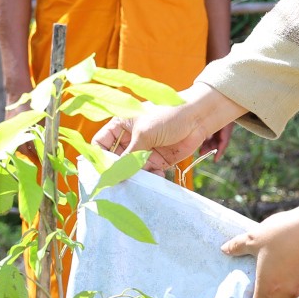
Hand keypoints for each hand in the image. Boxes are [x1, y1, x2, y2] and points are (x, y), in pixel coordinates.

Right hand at [94, 83, 243, 175]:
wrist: (199, 117)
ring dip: (136, 176)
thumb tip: (112, 176)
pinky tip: (158, 173)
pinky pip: (147, 174)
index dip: (99, 158)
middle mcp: (129, 139)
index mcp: (121, 125)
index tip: (102, 173)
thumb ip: (128, 157)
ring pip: (131, 170)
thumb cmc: (169, 115)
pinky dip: (150, 177)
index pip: (101, 143)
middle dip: (117, 171)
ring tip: (143, 178)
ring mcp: (143, 151)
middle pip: (114, 160)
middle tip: (119, 182)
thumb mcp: (145, 134)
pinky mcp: (157, 160)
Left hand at [221, 198, 298, 297]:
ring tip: (276, 269)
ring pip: (289, 295)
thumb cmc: (284, 233)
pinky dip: (294, 278)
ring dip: (282, 289)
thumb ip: (238, 246)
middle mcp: (286, 292)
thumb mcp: (256, 237)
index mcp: (269, 287)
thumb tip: (224, 249)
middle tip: (260, 285)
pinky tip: (291, 260)